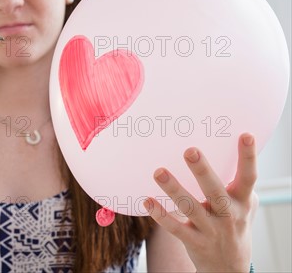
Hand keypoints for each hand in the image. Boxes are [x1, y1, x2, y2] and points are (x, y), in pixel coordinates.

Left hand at [144, 133, 257, 271]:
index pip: (248, 177)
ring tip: (158, 172)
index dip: (248, 157)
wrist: (231, 268)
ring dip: (174, 189)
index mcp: (242, 201)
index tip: (245, 135)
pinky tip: (147, 201)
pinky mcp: (195, 242)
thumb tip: (224, 147)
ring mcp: (211, 230)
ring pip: (191, 208)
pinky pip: (175, 228)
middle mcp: (229, 215)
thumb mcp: (244, 204)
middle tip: (189, 150)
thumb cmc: (234, 222)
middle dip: (203, 171)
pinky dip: (161, 215)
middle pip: (215, 191)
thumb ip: (236, 181)